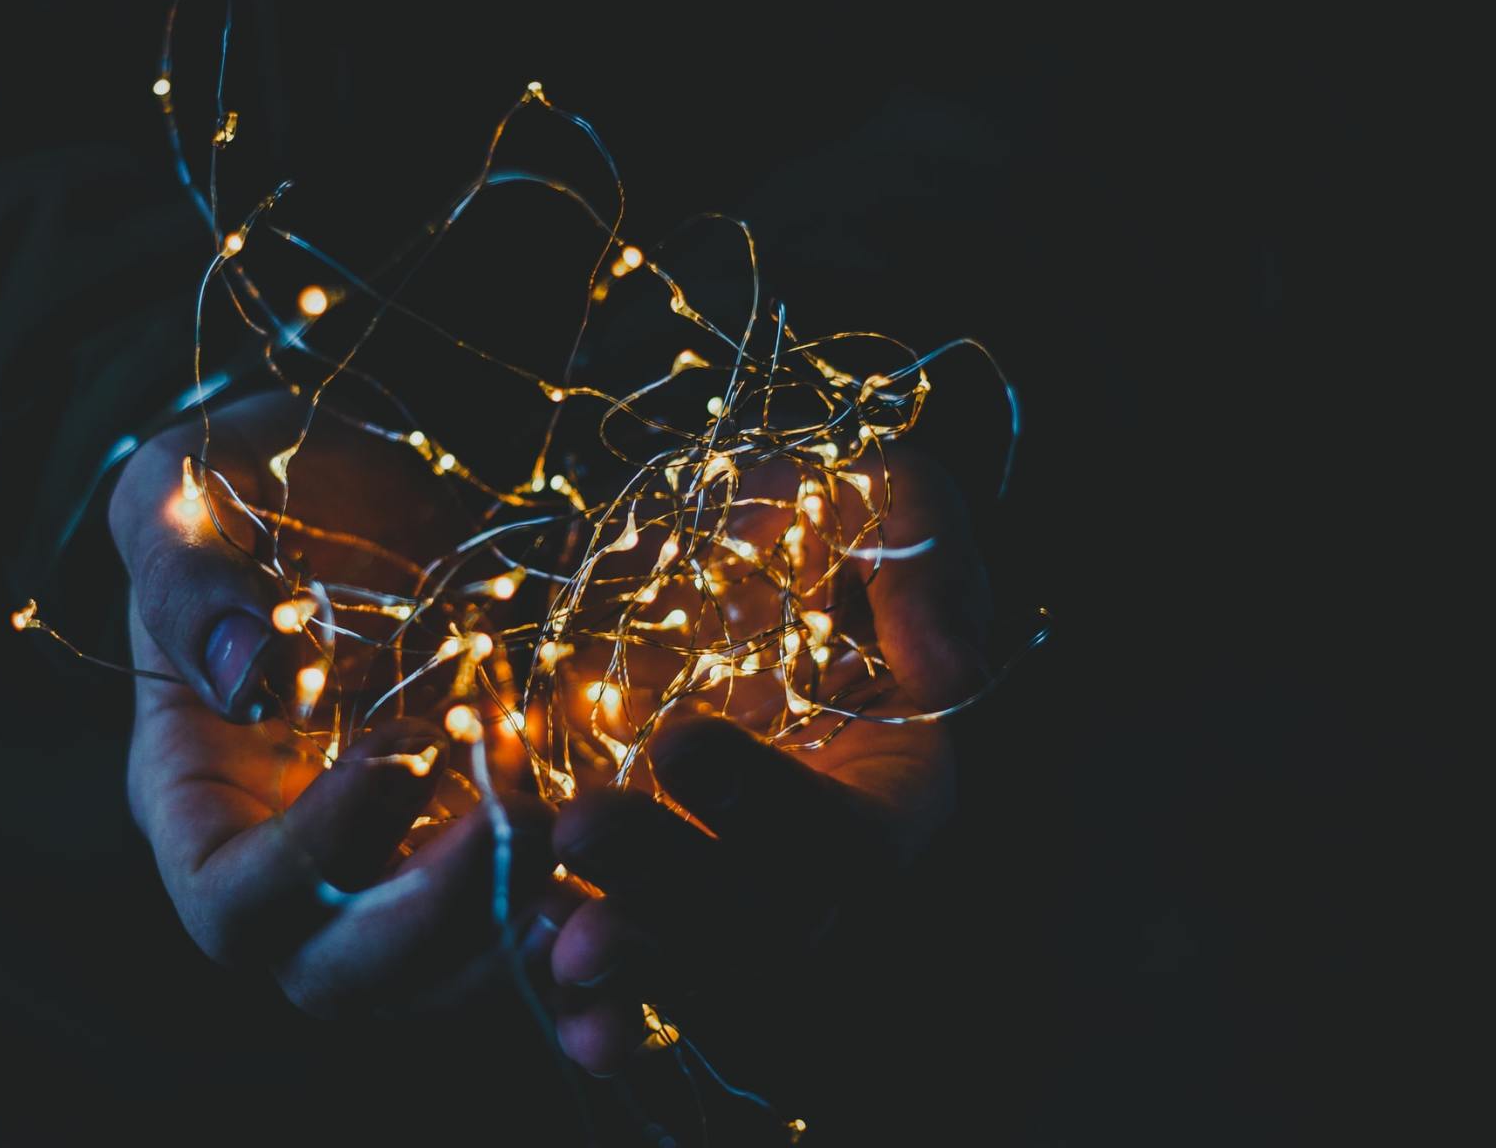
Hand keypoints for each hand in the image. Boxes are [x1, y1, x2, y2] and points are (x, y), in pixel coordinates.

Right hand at [109, 392, 567, 1016]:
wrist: (368, 482)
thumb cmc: (252, 488)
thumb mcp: (183, 498)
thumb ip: (186, 579)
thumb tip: (243, 676)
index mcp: (201, 802)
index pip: (233, 901)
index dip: (312, 860)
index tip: (401, 755)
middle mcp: (299, 865)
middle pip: (344, 974)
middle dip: (439, 925)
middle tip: (525, 828)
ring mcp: (401, 865)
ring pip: (451, 977)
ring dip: (530, 950)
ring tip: (608, 885)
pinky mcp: (494, 844)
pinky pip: (535, 926)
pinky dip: (592, 931)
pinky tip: (654, 904)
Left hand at [545, 445, 990, 1073]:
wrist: (714, 555)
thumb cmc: (814, 522)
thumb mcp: (883, 500)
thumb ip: (927, 562)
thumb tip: (952, 673)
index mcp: (890, 784)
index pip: (848, 832)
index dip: (768, 803)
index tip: (677, 741)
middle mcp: (811, 861)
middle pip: (761, 919)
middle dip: (672, 888)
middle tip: (581, 829)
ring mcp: (726, 887)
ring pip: (693, 965)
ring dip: (628, 960)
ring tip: (554, 938)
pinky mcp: (646, 894)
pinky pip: (628, 973)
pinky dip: (592, 995)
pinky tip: (542, 979)